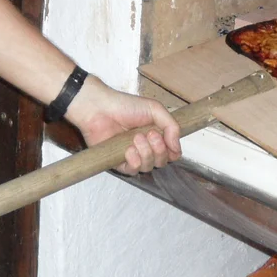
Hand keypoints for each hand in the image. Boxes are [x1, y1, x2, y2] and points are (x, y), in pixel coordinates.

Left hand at [64, 76, 182, 174]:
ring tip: (136, 138)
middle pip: (162, 162)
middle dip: (159, 149)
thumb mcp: (155, 109)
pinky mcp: (118, 162)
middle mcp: (145, 148)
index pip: (172, 153)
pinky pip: (133, 171)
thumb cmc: (125, 106)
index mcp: (155, 136)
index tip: (165, 138)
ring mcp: (132, 156)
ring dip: (146, 153)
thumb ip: (172, 126)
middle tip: (150, 134)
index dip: (172, 150)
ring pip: (148, 167)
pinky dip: (134, 161)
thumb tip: (176, 147)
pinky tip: (128, 150)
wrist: (99, 108)